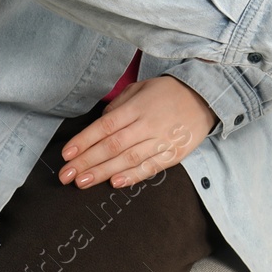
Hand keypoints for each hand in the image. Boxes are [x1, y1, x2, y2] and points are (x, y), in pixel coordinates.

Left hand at [58, 75, 214, 189]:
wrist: (205, 97)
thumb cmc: (167, 92)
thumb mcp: (141, 88)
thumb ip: (118, 105)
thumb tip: (99, 125)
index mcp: (137, 106)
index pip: (106, 125)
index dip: (84, 140)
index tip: (66, 154)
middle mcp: (148, 123)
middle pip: (112, 145)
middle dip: (86, 161)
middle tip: (66, 176)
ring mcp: (162, 140)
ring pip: (128, 159)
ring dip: (103, 172)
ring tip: (82, 182)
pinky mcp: (174, 154)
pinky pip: (151, 167)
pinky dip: (133, 176)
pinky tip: (115, 183)